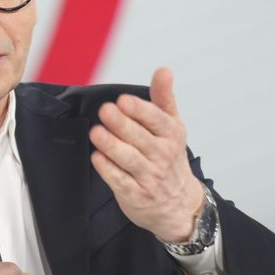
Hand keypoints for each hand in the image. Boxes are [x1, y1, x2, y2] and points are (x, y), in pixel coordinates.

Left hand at [88, 67, 204, 241]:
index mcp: (171, 135)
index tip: (123, 100)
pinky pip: (120, 180)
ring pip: (128, 159)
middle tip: (105, 110)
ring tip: (96, 132)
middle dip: (122, 124)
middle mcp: (162, 155)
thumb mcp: (172, 126)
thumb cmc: (169, 157)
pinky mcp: (136, 194)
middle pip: (140, 138)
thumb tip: (164, 70)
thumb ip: (163, 97)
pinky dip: (108, 170)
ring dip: (111, 145)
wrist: (178, 204)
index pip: (157, 120)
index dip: (140, 110)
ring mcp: (149, 176)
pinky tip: (97, 157)